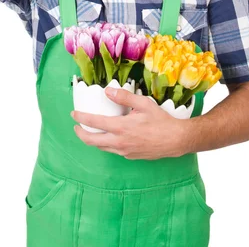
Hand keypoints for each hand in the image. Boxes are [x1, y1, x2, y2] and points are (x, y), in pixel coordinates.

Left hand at [71, 87, 187, 159]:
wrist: (175, 140)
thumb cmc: (160, 121)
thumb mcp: (143, 104)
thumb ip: (124, 97)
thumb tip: (107, 91)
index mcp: (120, 128)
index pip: (94, 122)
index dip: (81, 118)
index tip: (74, 114)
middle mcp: (119, 142)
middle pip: (91, 141)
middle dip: (80, 133)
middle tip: (76, 126)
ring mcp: (124, 151)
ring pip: (101, 147)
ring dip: (92, 139)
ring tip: (89, 130)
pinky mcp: (130, 156)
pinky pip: (112, 150)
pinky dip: (105, 143)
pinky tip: (109, 136)